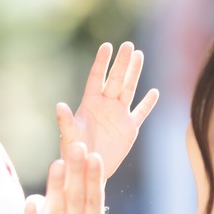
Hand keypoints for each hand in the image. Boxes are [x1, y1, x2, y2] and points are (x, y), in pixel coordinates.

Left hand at [59, 42, 158, 177]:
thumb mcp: (69, 136)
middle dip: (122, 62)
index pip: (96, 77)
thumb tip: (59, 105)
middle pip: (115, 79)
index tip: (107, 46)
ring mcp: (118, 115)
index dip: (101, 62)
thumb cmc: (74, 152)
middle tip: (128, 45)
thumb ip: (65, 121)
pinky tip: (154, 92)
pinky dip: (148, 103)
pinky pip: (141, 112)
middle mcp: (105, 105)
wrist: (88, 169)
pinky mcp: (129, 128)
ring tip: (139, 55)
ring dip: (134, 73)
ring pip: (128, 89)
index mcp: (89, 103)